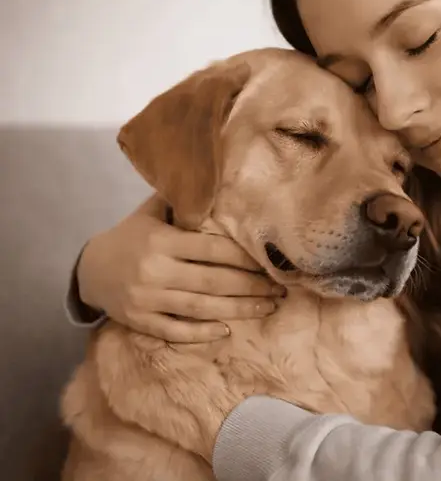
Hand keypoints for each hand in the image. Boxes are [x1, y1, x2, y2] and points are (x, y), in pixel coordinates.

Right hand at [77, 194, 283, 341]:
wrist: (89, 269)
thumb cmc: (132, 236)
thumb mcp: (152, 213)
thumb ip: (183, 201)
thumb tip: (219, 176)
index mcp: (162, 241)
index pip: (213, 250)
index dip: (245, 257)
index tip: (270, 261)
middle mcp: (156, 271)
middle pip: (214, 281)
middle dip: (252, 286)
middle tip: (281, 287)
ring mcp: (148, 299)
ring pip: (201, 308)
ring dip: (239, 310)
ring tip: (269, 306)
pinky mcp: (141, 321)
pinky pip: (175, 331)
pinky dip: (201, 333)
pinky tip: (227, 330)